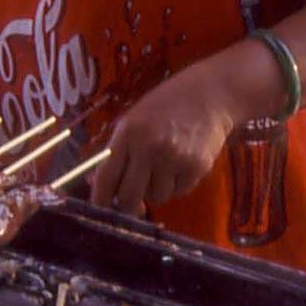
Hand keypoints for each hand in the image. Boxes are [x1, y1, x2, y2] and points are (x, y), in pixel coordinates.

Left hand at [87, 63, 240, 212]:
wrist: (210, 95)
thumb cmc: (165, 107)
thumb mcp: (133, 120)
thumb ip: (116, 152)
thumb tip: (95, 184)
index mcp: (128, 133)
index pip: (106, 176)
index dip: (100, 198)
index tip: (100, 209)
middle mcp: (149, 147)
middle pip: (129, 196)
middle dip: (128, 205)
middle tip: (132, 203)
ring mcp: (174, 158)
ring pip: (156, 197)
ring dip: (156, 191)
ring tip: (163, 167)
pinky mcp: (197, 167)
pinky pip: (178, 192)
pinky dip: (176, 186)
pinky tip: (180, 164)